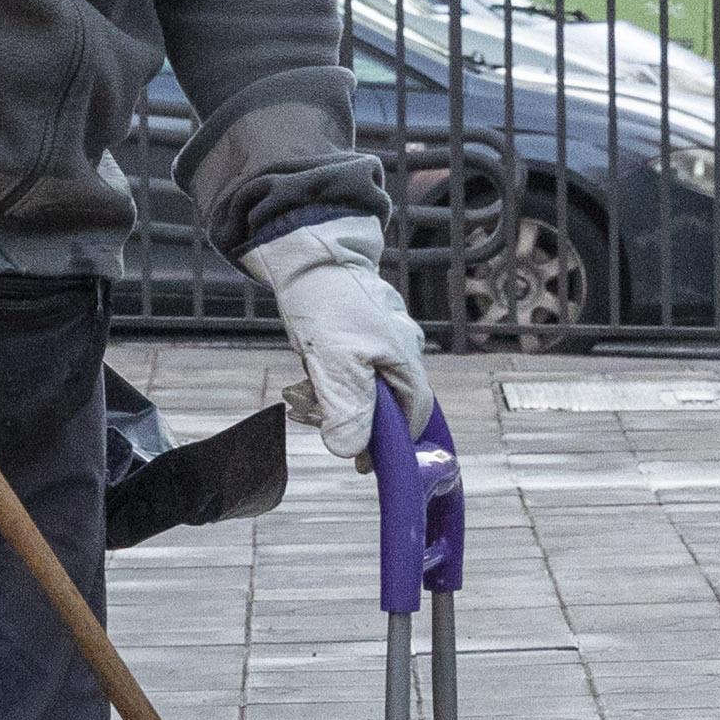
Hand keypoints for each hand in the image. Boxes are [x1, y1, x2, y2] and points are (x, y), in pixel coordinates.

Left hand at [240, 217, 433, 459]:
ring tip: (305, 395)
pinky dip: (328, 380)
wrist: (308, 257)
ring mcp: (379, 341)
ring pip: (364, 388)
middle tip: (325, 425)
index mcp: (405, 360)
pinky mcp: (357, 333)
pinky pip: (348, 369)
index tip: (366, 462)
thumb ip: (348, 411)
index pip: (414, 415)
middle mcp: (399, 351)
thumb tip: (352, 451)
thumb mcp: (336, 366)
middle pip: (388, 405)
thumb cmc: (328, 303)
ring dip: (335, 399)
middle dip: (355, 419)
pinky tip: (307, 376)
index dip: (393, 443)